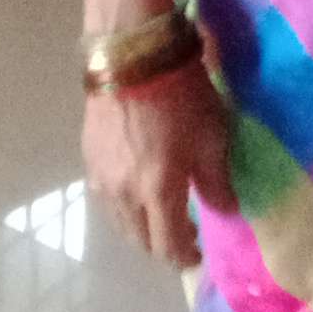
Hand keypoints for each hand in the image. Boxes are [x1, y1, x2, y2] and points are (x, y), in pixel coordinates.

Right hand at [82, 59, 236, 267]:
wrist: (134, 54)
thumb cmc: (181, 95)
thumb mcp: (212, 137)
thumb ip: (217, 182)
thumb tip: (225, 210)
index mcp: (158, 193)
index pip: (168, 246)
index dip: (184, 257)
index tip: (198, 253)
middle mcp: (124, 195)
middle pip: (140, 241)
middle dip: (163, 245)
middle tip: (183, 233)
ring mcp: (101, 179)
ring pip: (120, 224)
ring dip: (141, 229)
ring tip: (160, 214)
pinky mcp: (88, 160)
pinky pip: (105, 200)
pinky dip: (123, 208)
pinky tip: (136, 191)